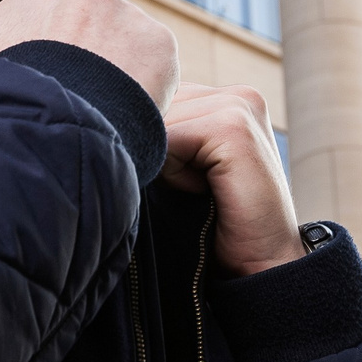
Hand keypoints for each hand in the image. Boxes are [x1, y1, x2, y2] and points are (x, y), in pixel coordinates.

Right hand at [0, 0, 178, 112]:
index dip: (52, 45)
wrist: (47, 125)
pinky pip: (156, 65)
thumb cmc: (2, 91)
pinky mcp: (160, 44)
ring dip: (118, 66)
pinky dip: (145, 86)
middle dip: (88, 51)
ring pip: (127, 43)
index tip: (50, 73)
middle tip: (76, 91)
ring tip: (99, 104)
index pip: (55, 12)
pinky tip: (122, 108)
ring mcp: (129, 14)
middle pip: (94, 22)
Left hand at [161, 84, 305, 275]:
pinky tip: (204, 191)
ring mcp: (239, 105)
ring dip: (163, 164)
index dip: (146, 138)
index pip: (154, 94)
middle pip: (151, 103)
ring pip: (157, 120)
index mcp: (223, 98)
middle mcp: (235, 95)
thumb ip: (159, 135)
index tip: (169, 175)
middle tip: (191, 187)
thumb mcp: (181, 168)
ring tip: (200, 189)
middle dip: (152, 149)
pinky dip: (174, 173)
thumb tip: (101, 118)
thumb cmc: (213, 223)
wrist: (260, 266)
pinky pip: (170, 139)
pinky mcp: (234, 127)